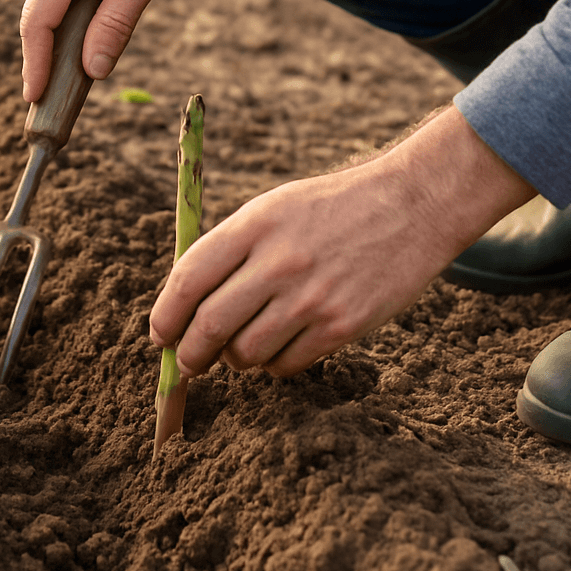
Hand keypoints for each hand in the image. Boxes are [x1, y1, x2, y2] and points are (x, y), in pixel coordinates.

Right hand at [20, 0, 222, 101]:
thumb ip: (116, 23)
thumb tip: (93, 71)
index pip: (37, 18)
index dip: (34, 62)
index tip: (33, 98)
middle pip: (38, 20)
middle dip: (43, 64)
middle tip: (47, 111)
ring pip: (49, 15)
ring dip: (58, 49)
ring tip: (63, 94)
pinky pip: (61, 6)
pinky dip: (69, 32)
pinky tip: (78, 59)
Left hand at [149, 106, 535, 377]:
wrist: (410, 205)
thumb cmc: (330, 208)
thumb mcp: (273, 208)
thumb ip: (229, 250)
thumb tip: (187, 307)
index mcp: (254, 225)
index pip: (188, 279)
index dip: (165, 315)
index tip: (159, 335)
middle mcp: (279, 261)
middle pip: (210, 325)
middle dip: (190, 354)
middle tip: (189, 362)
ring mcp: (312, 296)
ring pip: (246, 353)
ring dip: (234, 360)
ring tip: (240, 349)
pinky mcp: (343, 325)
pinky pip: (287, 365)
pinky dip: (273, 365)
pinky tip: (279, 346)